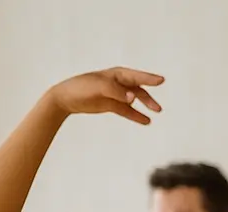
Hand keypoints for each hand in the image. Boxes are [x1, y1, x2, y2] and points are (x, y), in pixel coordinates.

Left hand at [44, 68, 162, 124]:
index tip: (161, 80)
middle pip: (138, 89)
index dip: (149, 78)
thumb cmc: (82, 87)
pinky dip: (136, 115)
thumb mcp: (100, 87)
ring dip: (145, 106)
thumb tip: (132, 98)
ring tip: (156, 113)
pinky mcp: (111, 105)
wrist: (66, 98)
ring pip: (135, 100)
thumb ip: (117, 91)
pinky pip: (127, 111)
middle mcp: (119, 83)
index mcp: (117, 74)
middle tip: (159, 107)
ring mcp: (116, 94)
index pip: (137, 76)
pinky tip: (145, 121)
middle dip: (149, 97)